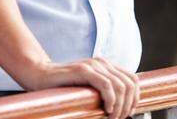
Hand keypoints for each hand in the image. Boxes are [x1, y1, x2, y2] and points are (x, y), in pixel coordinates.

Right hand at [21, 58, 138, 118]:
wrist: (40, 76)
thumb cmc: (64, 86)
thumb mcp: (89, 87)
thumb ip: (104, 90)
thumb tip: (123, 107)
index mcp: (106, 66)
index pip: (133, 80)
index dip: (136, 98)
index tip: (129, 112)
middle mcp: (102, 63)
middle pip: (130, 84)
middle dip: (128, 105)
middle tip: (118, 118)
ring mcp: (93, 65)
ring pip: (120, 86)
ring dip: (120, 106)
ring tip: (112, 117)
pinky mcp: (83, 70)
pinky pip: (106, 85)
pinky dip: (111, 100)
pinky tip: (106, 109)